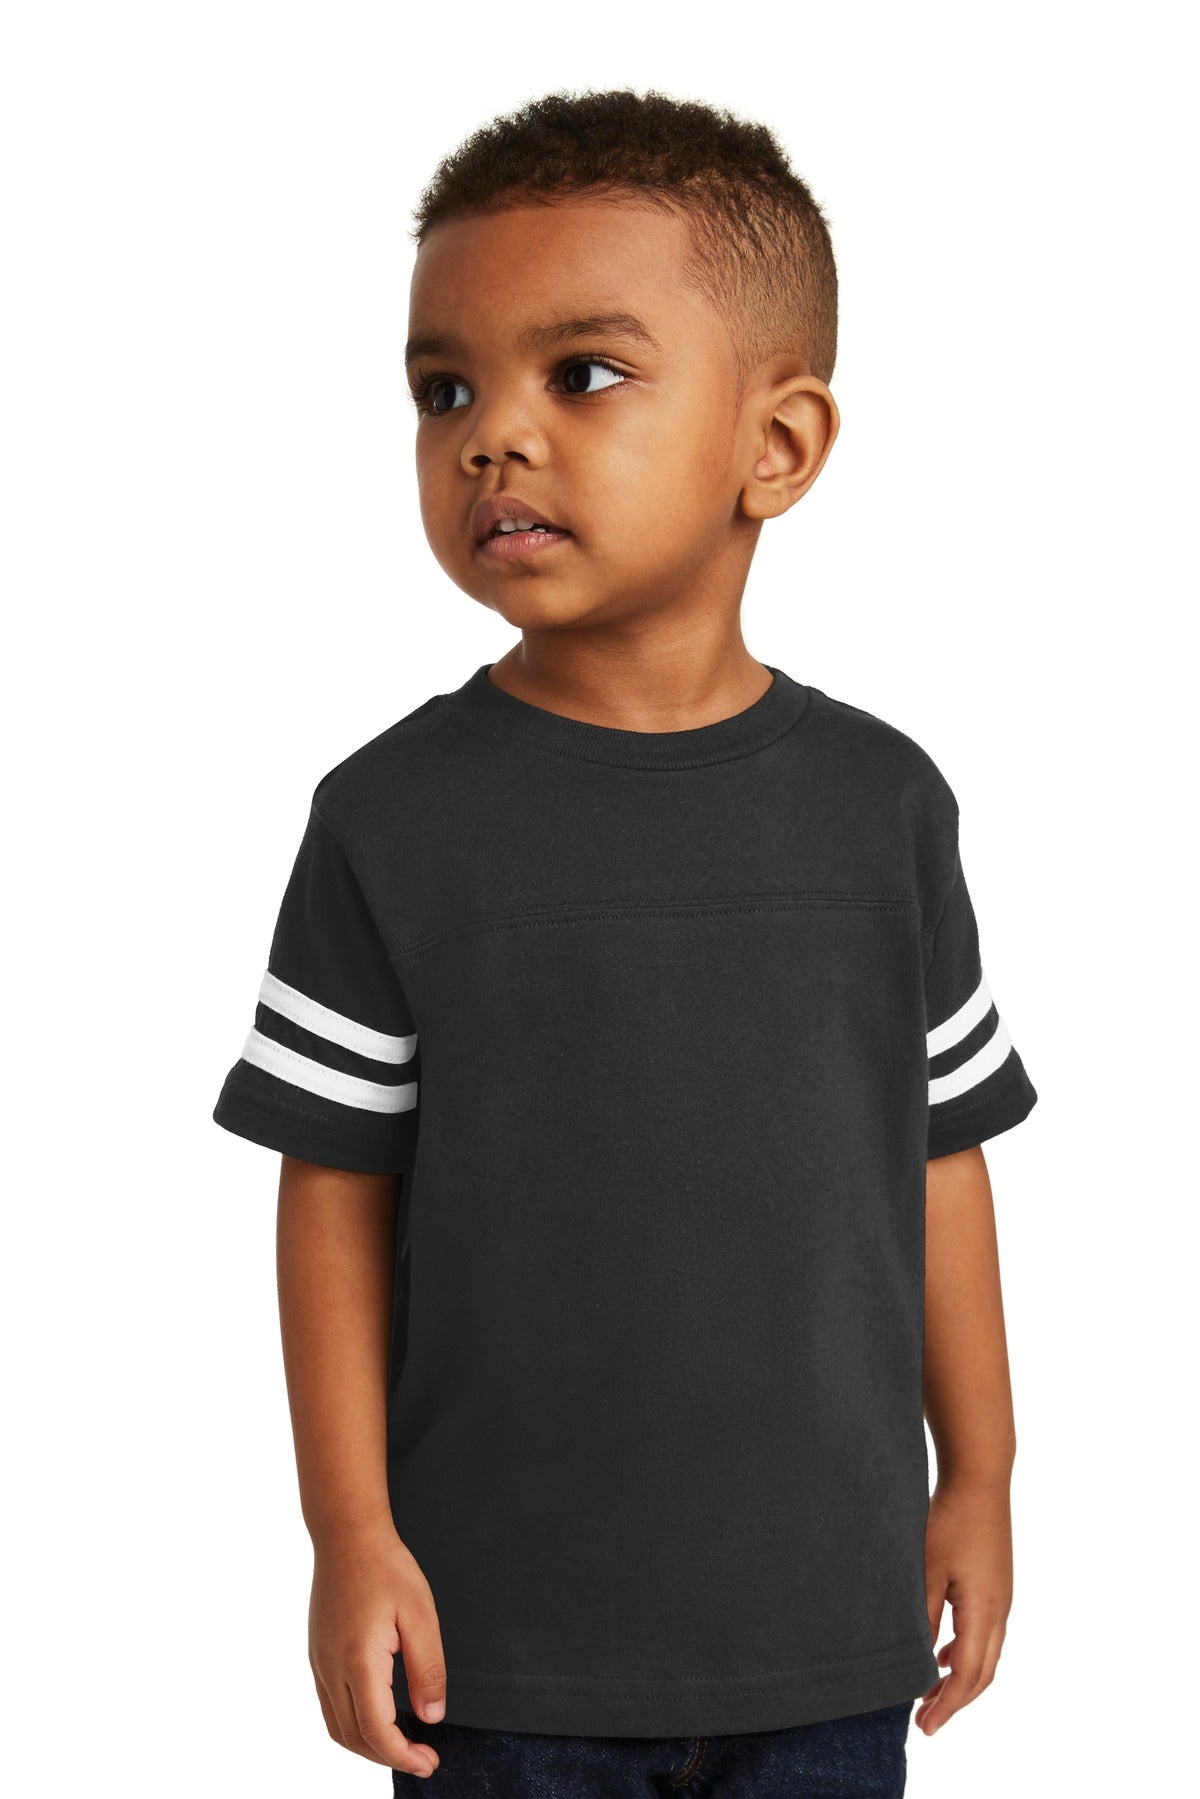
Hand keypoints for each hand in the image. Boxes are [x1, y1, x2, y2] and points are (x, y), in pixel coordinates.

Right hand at [307, 1518, 446, 1775]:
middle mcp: (331, 1669)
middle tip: (422, 1758)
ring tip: (401, 1745)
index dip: (403, 1756)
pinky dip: (352, 1726)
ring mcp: (319, 1663)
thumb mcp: (421, 1616)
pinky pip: (329, 1707)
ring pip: (337, 1728)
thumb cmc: (387, 1568)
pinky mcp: (317, 1655)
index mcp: (358, 1662)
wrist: (347, 1535)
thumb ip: (428, 1670)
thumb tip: (431, 1717)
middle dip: (388, 1757)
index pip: (376, 1731)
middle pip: (354, 1738)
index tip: (429, 1762)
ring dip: (367, 1746)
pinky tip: (376, 1717)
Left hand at [916, 1477, 1012, 1735]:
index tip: (924, 1727)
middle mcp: (1000, 1611)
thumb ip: (922, 1616)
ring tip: (931, 1692)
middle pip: (982, 1673)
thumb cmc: (951, 1519)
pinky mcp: (996, 1582)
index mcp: (985, 1613)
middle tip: (926, 1719)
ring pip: (986, 1653)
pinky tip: (942, 1651)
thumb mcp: (927, 1570)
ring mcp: (1001, 1596)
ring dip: (961, 1677)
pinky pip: (985, 1631)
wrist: (980, 1477)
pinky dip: (965, 1651)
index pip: (968, 1676)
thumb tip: (918, 1659)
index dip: (947, 1705)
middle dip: (955, 1700)